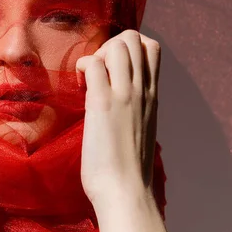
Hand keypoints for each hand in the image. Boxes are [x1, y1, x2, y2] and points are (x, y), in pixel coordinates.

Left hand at [75, 30, 160, 206]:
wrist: (126, 192)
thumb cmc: (129, 170)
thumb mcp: (141, 130)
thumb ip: (135, 111)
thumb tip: (121, 106)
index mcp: (153, 96)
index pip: (152, 49)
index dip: (130, 48)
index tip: (113, 68)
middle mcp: (142, 90)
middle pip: (134, 38)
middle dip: (112, 44)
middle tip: (99, 70)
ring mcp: (125, 95)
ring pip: (118, 44)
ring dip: (99, 52)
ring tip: (89, 77)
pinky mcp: (102, 103)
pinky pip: (93, 64)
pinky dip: (82, 66)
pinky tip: (79, 86)